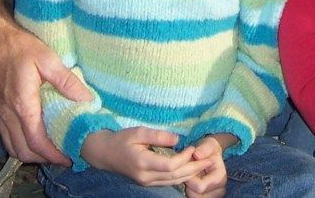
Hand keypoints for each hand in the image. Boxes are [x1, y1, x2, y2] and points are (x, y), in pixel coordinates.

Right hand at [0, 16, 91, 164]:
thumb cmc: (19, 46)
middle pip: (22, 150)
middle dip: (42, 158)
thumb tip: (87, 99)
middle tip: (62, 155)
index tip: (68, 158)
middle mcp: (6, 114)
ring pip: (12, 146)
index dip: (52, 155)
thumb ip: (67, 81)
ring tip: (50, 149)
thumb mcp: (48, 59)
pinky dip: (20, 142)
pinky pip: (6, 136)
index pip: (36, 142)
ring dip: (30, 153)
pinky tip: (33, 134)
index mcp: (22, 104)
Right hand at [81, 128, 195, 184]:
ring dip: (190, 174)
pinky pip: (167, 182)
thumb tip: (177, 139)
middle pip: (174, 176)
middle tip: (209, 160)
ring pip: (173, 182)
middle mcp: (145, 177)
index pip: (170, 165)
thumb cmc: (122, 140)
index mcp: (143, 163)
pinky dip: (181, 177)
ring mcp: (146, 182)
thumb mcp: (138, 132)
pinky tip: (190, 171)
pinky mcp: (147, 182)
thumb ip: (158, 135)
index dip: (184, 158)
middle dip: (193, 168)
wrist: (105, 154)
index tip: (192, 147)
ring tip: (204, 166)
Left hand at [183, 137, 228, 196]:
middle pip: (196, 195)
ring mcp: (215, 196)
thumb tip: (197, 155)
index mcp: (220, 177)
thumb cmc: (209, 150)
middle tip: (189, 172)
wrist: (212, 155)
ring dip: (189, 188)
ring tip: (191, 176)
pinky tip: (192, 182)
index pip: (200, 187)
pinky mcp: (209, 197)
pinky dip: (191, 191)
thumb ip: (203, 149)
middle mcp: (220, 190)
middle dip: (189, 184)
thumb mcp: (208, 145)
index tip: (187, 168)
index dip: (190, 178)